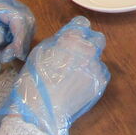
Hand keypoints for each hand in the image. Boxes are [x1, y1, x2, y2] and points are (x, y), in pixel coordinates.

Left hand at [0, 0, 34, 76]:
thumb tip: (9, 37)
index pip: (16, 15)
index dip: (20, 34)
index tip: (14, 52)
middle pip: (24, 20)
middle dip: (21, 39)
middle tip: (10, 56)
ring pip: (22, 28)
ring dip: (17, 45)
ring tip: (2, 57)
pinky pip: (15, 35)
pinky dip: (12, 46)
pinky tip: (1, 54)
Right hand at [0, 16, 109, 134]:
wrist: (41, 110)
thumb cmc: (35, 80)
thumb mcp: (40, 52)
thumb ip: (58, 40)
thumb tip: (67, 37)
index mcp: (71, 39)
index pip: (82, 24)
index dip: (76, 31)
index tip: (73, 37)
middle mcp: (88, 49)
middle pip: (97, 38)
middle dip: (89, 43)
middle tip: (77, 55)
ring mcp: (96, 66)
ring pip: (98, 58)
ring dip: (89, 62)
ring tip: (73, 76)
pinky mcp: (101, 82)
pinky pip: (100, 73)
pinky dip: (92, 76)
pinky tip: (78, 85)